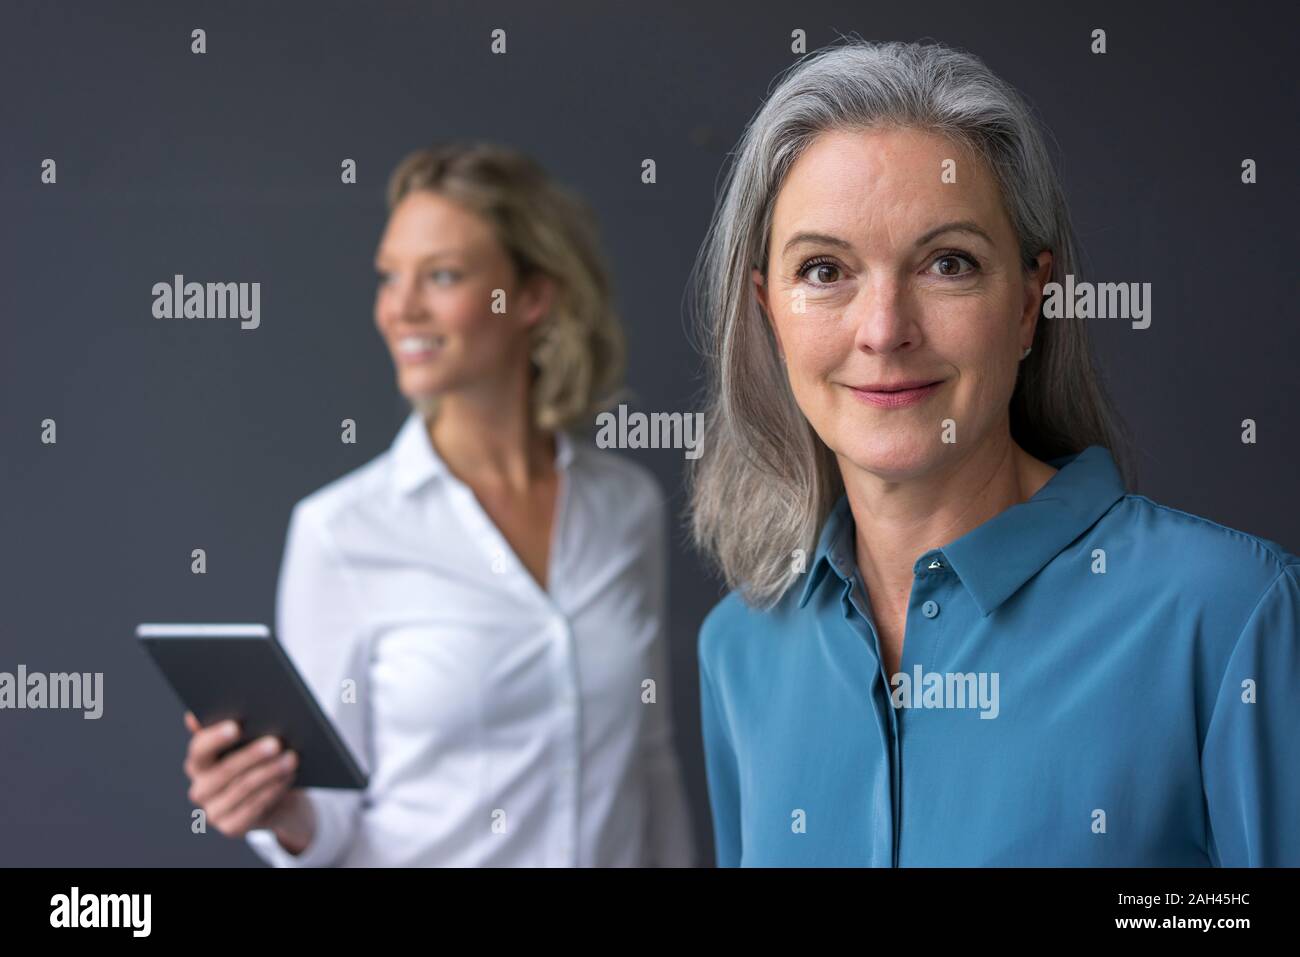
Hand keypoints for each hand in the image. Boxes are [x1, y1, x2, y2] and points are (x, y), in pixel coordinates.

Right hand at [182, 711, 313, 852]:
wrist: (281, 796)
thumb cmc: (263, 760)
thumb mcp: (251, 740)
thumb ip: (239, 723)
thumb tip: (215, 710)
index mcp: (199, 762)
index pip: (199, 749)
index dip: (215, 738)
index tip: (236, 726)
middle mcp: (200, 788)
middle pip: (224, 771)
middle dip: (251, 755)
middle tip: (275, 742)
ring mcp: (214, 811)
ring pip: (243, 788)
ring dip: (269, 772)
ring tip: (291, 757)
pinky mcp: (231, 827)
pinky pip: (254, 807)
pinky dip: (273, 790)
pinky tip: (288, 777)